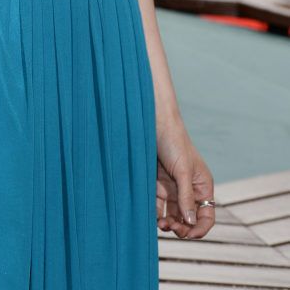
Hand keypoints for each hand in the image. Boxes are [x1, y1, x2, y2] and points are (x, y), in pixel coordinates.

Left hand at [156, 119, 215, 239]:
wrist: (153, 124)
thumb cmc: (174, 142)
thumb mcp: (183, 170)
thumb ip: (187, 197)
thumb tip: (191, 222)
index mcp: (202, 186)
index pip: (207, 216)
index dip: (200, 228)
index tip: (188, 234)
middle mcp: (189, 190)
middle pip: (189, 219)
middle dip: (181, 227)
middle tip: (170, 227)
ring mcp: (173, 188)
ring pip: (173, 215)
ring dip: (168, 223)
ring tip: (160, 224)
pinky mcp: (158, 185)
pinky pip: (159, 206)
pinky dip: (156, 214)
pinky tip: (152, 216)